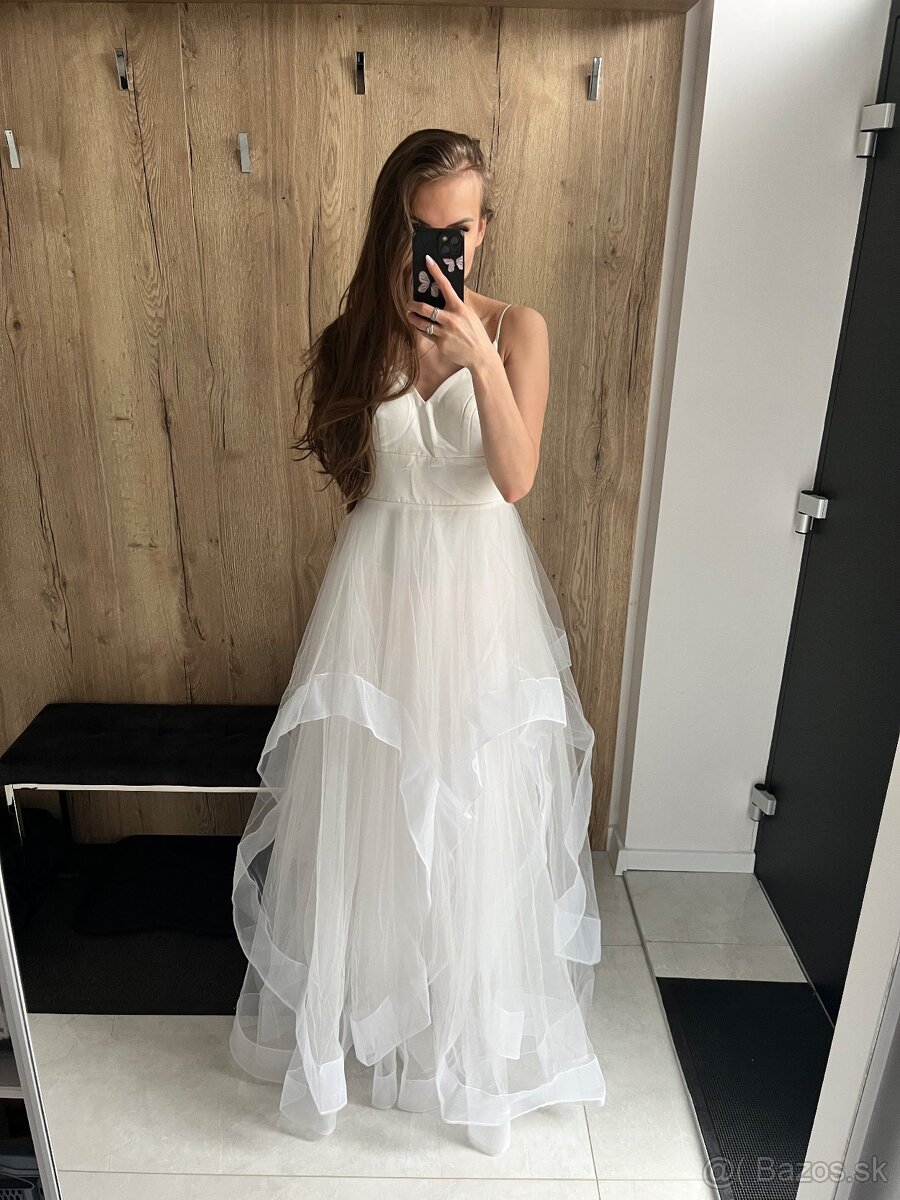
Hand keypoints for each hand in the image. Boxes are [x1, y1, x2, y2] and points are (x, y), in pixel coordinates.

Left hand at [406, 255, 493, 370]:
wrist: (481, 355)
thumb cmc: (475, 333)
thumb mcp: (469, 315)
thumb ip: (456, 306)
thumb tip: (444, 296)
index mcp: (459, 308)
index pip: (445, 285)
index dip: (436, 271)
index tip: (428, 261)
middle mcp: (451, 319)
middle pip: (425, 308)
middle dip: (413, 304)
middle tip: (409, 303)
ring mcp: (445, 332)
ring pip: (421, 323)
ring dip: (412, 317)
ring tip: (410, 314)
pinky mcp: (441, 344)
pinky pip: (425, 334)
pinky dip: (420, 329)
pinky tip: (419, 326)